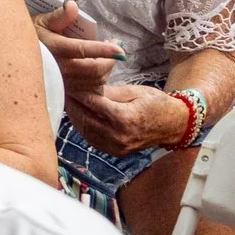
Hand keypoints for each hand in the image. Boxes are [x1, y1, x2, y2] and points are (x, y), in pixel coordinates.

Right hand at [36, 0, 122, 98]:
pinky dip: (101, 81)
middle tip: (115, 48)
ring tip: (108, 57)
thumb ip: (59, 16)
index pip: (82, 50)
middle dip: (110, 59)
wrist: (18, 57)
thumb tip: (72, 6)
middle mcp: (61, 67)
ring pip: (96, 80)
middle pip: (95, 68)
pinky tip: (100, 70)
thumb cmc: (32, 37)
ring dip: (107, 69)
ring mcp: (65, 81)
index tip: (120, 49)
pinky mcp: (68, 90)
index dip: (102, 50)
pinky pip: (92, 90)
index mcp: (56, 48)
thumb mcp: (41, 22)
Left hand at [66, 79, 189, 156]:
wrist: (173, 125)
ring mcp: (117, 147)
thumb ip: (109, 92)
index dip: (78, 92)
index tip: (67, 81)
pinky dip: (82, 126)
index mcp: (125, 119)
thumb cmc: (155, 104)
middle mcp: (120, 136)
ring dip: (74, 115)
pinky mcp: (116, 152)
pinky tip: (77, 114)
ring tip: (66, 100)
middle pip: (86, 117)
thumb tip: (87, 87)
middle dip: (72, 102)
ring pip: (85, 130)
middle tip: (61, 88)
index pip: (93, 103)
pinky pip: (92, 139)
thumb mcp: (134, 91)